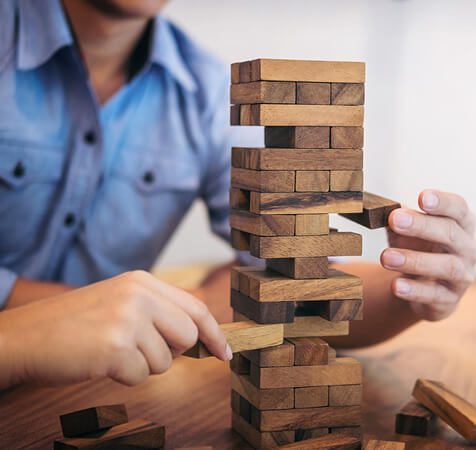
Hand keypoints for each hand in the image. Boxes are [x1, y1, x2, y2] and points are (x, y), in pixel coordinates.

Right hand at [0, 271, 230, 387]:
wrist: (27, 335)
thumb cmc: (76, 324)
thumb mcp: (120, 301)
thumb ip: (159, 311)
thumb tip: (200, 338)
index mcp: (142, 281)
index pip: (196, 307)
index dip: (214, 332)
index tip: (224, 352)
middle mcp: (139, 295)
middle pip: (188, 336)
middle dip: (170, 352)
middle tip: (137, 348)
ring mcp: (128, 320)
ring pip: (166, 361)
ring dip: (142, 365)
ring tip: (111, 350)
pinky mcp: (116, 348)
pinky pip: (141, 377)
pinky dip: (124, 377)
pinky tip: (101, 362)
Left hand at [380, 190, 475, 320]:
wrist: (421, 288)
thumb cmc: (416, 247)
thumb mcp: (407, 230)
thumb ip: (397, 219)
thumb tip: (379, 209)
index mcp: (461, 224)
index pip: (459, 208)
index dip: (443, 202)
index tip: (422, 197)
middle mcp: (468, 248)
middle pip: (450, 233)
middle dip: (422, 226)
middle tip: (395, 219)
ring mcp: (463, 276)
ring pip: (447, 266)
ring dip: (415, 260)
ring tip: (386, 257)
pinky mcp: (449, 300)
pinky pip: (435, 295)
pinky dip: (415, 291)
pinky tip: (396, 286)